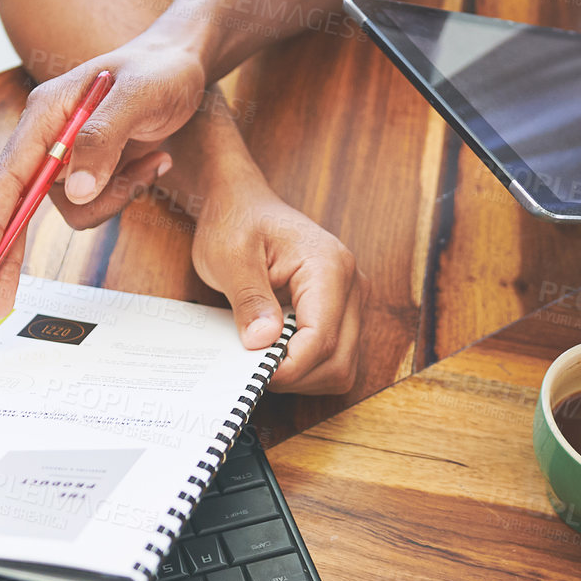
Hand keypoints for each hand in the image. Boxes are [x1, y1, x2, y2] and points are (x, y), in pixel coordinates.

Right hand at [0, 35, 208, 305]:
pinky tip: (155, 160)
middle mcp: (46, 138)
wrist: (184, 64)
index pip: (8, 175)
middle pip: (16, 207)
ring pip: (74, 212)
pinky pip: (100, 205)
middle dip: (8, 255)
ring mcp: (65, 158)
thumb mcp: (138, 96)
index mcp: (45, 113)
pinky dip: (129, 190)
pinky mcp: (88, 172)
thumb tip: (73, 191)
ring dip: (116, 197)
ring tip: (152, 159)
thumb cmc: (160, 70)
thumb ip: (102, 139)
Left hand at [190, 174, 364, 393]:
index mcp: (329, 266)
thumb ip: (249, 300)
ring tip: (265, 358)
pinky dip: (306, 368)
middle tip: (253, 370)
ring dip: (303, 376)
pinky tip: (278, 353)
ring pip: (341, 366)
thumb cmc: (236, 223)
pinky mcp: (342, 313)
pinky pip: (335, 358)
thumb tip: (263, 343)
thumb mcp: (229, 257)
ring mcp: (351, 300)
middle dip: (296, 376)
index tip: (253, 375)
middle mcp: (352, 284)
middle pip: (338, 360)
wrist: (243, 204)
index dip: (288, 367)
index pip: (321, 339)